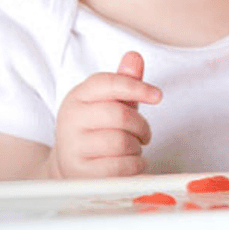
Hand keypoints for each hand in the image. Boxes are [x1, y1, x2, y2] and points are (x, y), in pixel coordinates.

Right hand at [50, 51, 161, 178]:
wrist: (71, 165)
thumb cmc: (98, 128)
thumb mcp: (111, 101)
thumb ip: (125, 79)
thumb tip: (134, 56)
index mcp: (78, 95)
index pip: (109, 83)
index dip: (137, 87)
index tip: (158, 95)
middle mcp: (70, 119)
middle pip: (120, 115)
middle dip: (142, 126)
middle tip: (144, 134)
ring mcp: (72, 147)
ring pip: (121, 142)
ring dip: (137, 147)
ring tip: (133, 148)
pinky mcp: (79, 173)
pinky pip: (119, 167)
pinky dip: (135, 165)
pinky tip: (132, 162)